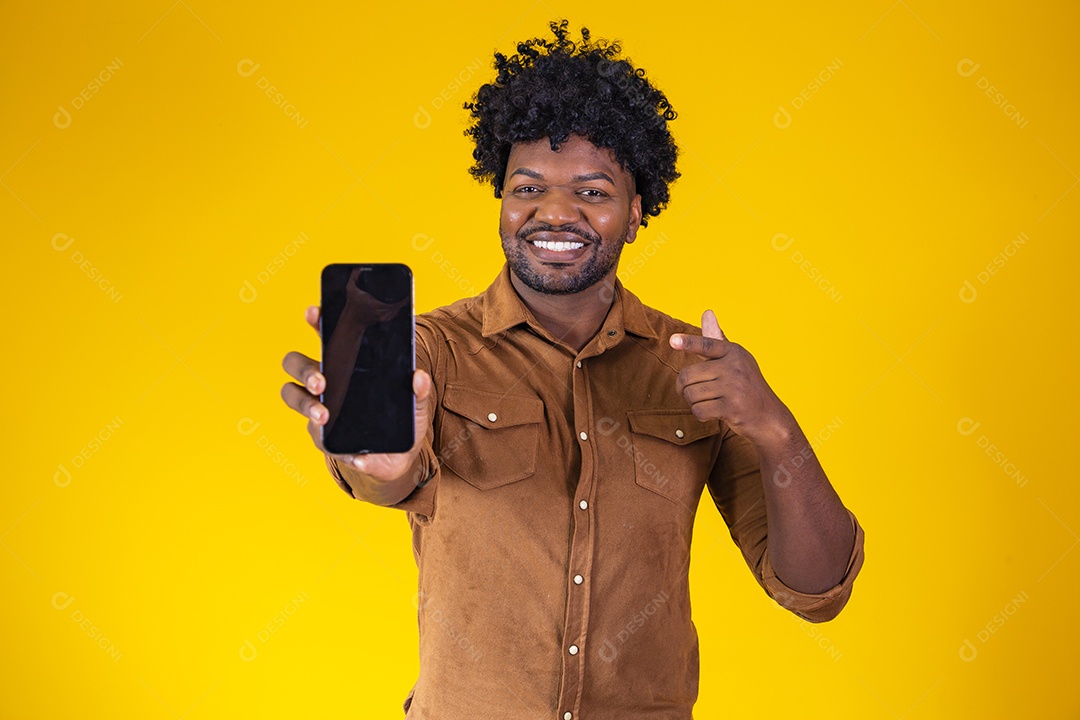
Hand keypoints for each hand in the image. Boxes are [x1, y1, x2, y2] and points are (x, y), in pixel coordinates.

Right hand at [280, 305, 431, 483]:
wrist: (397, 458)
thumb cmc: (400, 421)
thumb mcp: (415, 403)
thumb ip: (419, 390)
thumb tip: (418, 377)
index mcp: (345, 365)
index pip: (325, 338)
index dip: (317, 323)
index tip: (314, 312)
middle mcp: (326, 384)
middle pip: (296, 365)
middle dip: (304, 370)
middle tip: (321, 382)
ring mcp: (319, 410)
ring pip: (293, 397)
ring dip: (306, 405)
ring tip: (323, 416)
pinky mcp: (325, 439)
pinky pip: (322, 441)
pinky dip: (341, 449)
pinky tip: (356, 454)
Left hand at [669, 310, 791, 444]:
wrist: (769, 417)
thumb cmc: (746, 386)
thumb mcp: (735, 360)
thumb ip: (716, 340)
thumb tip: (707, 312)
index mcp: (734, 352)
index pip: (706, 345)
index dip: (688, 343)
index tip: (673, 341)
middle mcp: (735, 367)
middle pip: (687, 375)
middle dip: (683, 388)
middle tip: (691, 392)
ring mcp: (734, 388)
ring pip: (691, 394)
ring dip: (693, 402)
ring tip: (709, 402)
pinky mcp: (732, 408)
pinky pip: (699, 410)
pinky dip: (700, 415)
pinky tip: (713, 413)